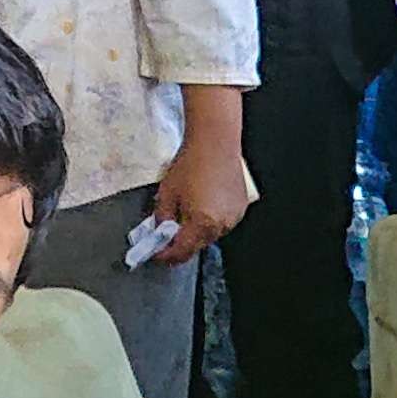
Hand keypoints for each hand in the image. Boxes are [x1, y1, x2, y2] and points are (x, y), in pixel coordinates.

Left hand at [151, 129, 252, 263]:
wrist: (215, 141)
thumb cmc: (192, 162)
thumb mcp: (167, 193)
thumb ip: (161, 219)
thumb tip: (160, 231)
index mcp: (202, 224)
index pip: (181, 252)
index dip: (165, 256)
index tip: (156, 253)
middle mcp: (221, 225)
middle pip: (196, 246)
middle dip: (180, 242)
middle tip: (166, 232)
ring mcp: (233, 217)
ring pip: (210, 235)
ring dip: (196, 231)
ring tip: (186, 212)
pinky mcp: (240, 208)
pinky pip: (222, 223)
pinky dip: (210, 220)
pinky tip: (202, 204)